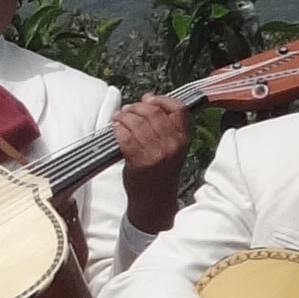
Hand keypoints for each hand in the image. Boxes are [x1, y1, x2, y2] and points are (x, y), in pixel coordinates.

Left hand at [113, 94, 191, 233]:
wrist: (155, 201)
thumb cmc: (161, 171)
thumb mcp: (172, 147)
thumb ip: (163, 123)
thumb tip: (148, 97)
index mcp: (183, 139)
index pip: (178, 108)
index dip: (161, 99)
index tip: (149, 99)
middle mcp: (172, 145)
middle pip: (153, 112)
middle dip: (137, 107)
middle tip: (127, 110)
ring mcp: (156, 153)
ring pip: (137, 121)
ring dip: (124, 116)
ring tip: (119, 118)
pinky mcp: (139, 160)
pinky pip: (125, 135)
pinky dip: (118, 129)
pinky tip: (115, 129)